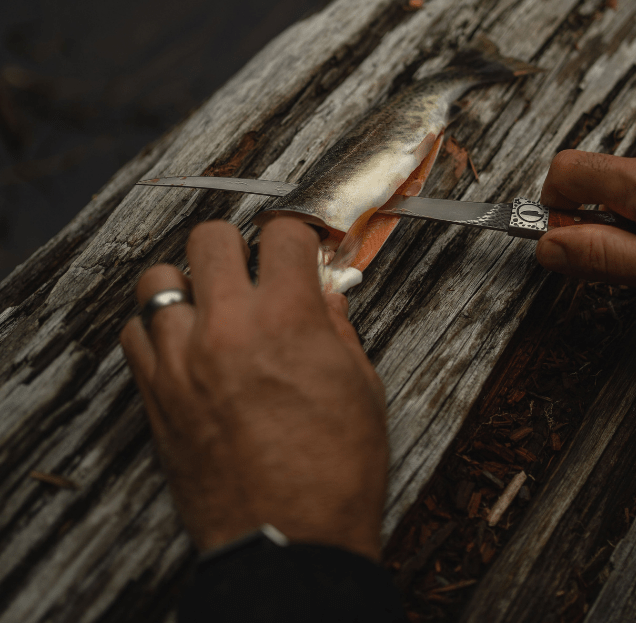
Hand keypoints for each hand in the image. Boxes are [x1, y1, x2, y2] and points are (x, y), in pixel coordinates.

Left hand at [120, 218, 386, 559]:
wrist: (289, 541)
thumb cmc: (335, 471)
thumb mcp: (362, 389)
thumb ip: (339, 330)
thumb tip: (326, 297)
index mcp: (289, 319)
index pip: (282, 234)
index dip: (296, 235)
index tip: (298, 248)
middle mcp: (228, 327)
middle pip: (209, 238)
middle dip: (237, 245)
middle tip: (252, 269)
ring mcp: (183, 360)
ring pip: (158, 278)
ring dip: (189, 283)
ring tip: (210, 304)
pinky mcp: (155, 395)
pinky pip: (133, 333)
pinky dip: (155, 327)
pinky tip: (182, 343)